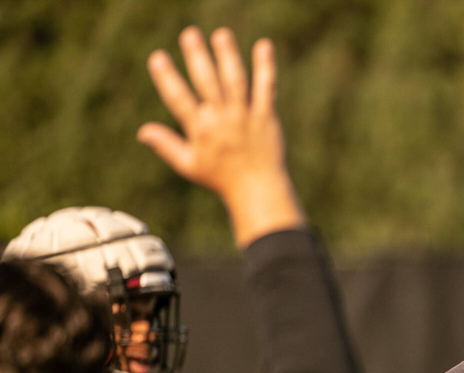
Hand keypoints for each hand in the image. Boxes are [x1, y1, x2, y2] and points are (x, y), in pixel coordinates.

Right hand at [138, 26, 304, 246]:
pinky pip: (266, 89)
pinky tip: (263, 45)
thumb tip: (142, 131)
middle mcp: (222, 120)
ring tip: (221, 34)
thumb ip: (166, 145)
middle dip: (198, 57)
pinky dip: (265, 68)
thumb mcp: (189, 165)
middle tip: (190, 33)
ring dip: (228, 56)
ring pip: (235, 82)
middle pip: (207, 83)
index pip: (179, 99)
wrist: (258, 191)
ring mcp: (245, 117)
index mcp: (200, 130)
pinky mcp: (266, 117)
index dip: (167, 78)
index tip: (157, 57)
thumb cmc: (221, 179)